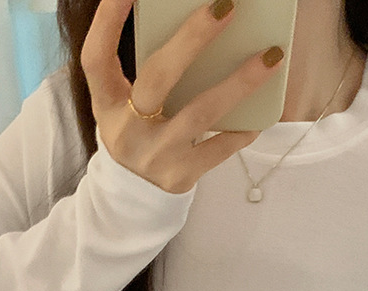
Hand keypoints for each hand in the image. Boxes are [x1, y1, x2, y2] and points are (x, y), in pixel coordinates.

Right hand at [81, 0, 284, 193]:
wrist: (135, 194)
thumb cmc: (137, 132)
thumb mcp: (124, 103)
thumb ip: (148, 70)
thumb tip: (196, 25)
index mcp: (107, 103)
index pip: (96, 57)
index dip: (107, 22)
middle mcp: (127, 129)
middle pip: (158, 77)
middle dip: (192, 39)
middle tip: (226, 6)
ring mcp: (155, 154)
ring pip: (200, 114)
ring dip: (238, 83)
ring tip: (271, 56)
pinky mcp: (181, 175)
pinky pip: (219, 150)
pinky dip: (241, 130)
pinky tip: (261, 114)